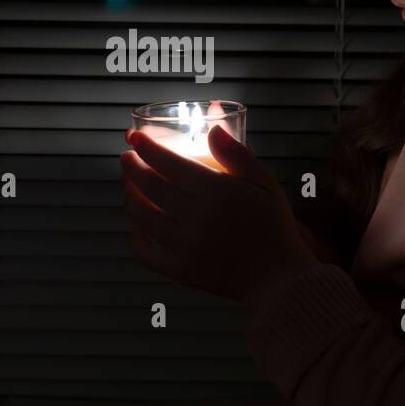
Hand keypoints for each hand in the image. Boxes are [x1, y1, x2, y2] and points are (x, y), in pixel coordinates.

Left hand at [120, 124, 319, 306]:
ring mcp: (185, 245)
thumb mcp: (264, 183)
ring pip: (141, 215)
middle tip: (127, 158)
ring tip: (129, 186)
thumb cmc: (272, 226)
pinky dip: (134, 234)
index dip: (146, 147)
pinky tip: (137, 223)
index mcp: (217, 191)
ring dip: (129, 196)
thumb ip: (237, 155)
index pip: (169, 163)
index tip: (134, 138)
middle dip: (132, 167)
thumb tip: (213, 128)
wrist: (278, 277)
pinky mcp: (180, 270)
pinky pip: (144, 250)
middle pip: (149, 186)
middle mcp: (197, 216)